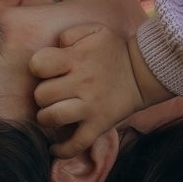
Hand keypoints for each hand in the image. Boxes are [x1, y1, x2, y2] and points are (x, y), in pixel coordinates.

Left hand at [30, 24, 144, 156]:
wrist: (144, 73)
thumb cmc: (114, 52)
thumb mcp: (95, 31)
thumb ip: (69, 35)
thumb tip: (55, 49)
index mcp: (77, 59)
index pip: (38, 64)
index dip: (38, 67)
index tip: (48, 71)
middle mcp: (82, 83)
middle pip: (41, 94)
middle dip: (42, 94)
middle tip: (53, 93)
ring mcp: (90, 107)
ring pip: (51, 118)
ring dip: (47, 117)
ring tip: (53, 114)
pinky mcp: (99, 125)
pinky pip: (76, 144)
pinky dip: (62, 150)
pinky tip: (55, 148)